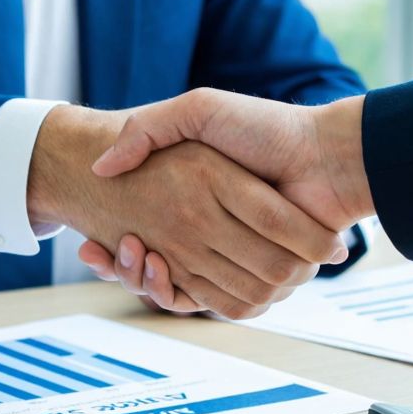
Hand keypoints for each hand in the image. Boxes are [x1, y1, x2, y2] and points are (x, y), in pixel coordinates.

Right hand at [27, 105, 346, 318]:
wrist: (325, 156)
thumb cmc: (265, 128)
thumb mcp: (198, 110)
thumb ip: (148, 129)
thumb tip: (101, 167)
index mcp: (195, 202)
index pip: (137, 239)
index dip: (110, 251)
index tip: (86, 247)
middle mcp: (209, 234)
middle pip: (147, 269)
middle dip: (118, 266)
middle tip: (91, 252)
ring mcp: (231, 259)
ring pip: (171, 290)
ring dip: (140, 280)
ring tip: (123, 255)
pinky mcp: (255, 280)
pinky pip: (210, 303)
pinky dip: (178, 297)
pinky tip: (155, 271)